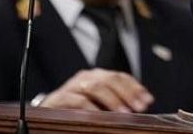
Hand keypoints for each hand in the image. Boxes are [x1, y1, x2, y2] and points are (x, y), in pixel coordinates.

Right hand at [38, 68, 152, 111]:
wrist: (44, 115)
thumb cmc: (76, 112)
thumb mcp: (99, 105)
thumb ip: (116, 103)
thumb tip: (141, 106)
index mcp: (97, 77)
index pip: (121, 77)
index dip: (136, 87)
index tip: (148, 100)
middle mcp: (85, 78)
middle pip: (110, 79)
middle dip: (128, 93)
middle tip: (139, 108)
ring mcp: (71, 86)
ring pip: (95, 87)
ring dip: (113, 100)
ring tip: (124, 113)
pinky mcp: (58, 98)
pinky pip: (77, 100)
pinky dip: (91, 108)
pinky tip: (100, 117)